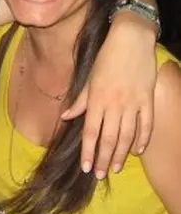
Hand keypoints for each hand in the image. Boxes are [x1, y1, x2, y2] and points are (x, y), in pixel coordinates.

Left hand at [61, 14, 156, 177]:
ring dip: (121, 154)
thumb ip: (80, 100)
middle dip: (102, 159)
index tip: (84, 167)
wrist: (131, 39)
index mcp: (97, 100)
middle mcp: (114, 105)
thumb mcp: (89, 78)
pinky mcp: (148, 99)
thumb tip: (65, 116)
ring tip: (115, 168)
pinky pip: (146, 124)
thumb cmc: (106, 57)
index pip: (90, 132)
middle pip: (109, 139)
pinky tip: (137, 150)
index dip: (87, 152)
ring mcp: (133, 103)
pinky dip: (143, 139)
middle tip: (99, 175)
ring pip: (127, 136)